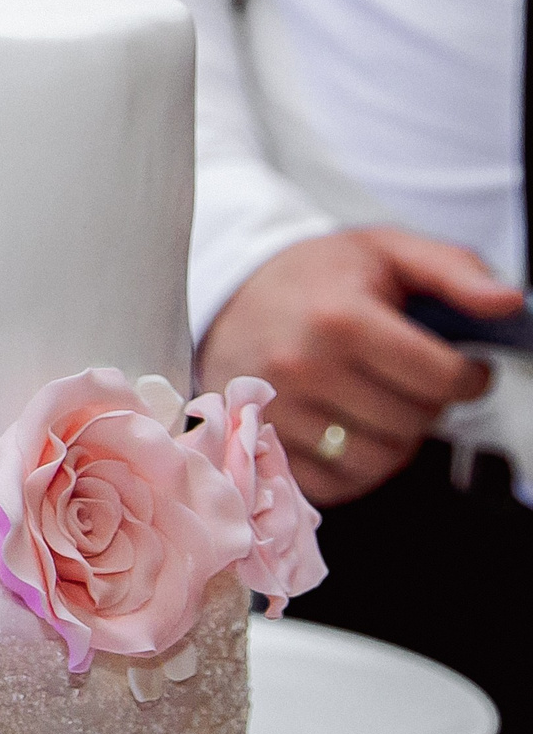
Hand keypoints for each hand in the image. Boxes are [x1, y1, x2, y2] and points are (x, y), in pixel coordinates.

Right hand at [199, 228, 521, 505]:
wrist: (228, 297)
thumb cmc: (316, 277)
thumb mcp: (387, 251)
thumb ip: (456, 272)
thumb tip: (510, 302)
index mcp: (339, 319)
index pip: (441, 379)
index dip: (470, 377)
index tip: (464, 369)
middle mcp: (302, 368)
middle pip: (413, 422)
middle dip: (430, 405)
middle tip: (414, 381)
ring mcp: (277, 412)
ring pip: (380, 459)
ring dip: (397, 438)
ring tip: (384, 404)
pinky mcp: (264, 445)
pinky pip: (338, 482)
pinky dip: (358, 465)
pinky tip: (353, 428)